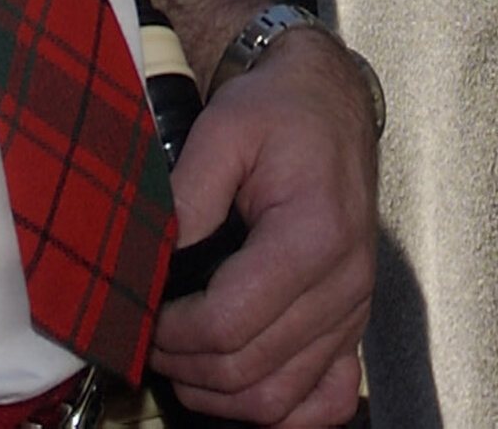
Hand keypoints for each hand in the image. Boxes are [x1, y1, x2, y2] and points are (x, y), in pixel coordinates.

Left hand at [148, 32, 380, 427]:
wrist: (330, 101)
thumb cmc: (282, 111)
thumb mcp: (224, 130)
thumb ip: (186, 196)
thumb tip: (151, 264)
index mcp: (313, 236)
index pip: (228, 325)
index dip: (172, 333)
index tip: (143, 315)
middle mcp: (343, 283)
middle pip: (249, 370)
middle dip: (184, 365)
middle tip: (149, 337)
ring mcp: (353, 309)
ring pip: (280, 398)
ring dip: (219, 395)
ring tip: (181, 361)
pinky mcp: (353, 321)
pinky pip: (328, 401)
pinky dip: (282, 411)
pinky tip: (241, 388)